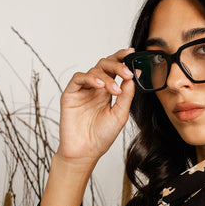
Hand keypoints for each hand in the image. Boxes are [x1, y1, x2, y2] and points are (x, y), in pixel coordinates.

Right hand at [57, 48, 135, 165]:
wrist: (85, 151)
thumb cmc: (102, 136)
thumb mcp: (120, 115)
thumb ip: (126, 96)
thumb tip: (132, 77)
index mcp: (108, 91)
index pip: (115, 69)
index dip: (123, 59)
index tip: (133, 53)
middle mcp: (95, 88)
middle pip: (105, 65)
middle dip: (117, 65)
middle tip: (127, 72)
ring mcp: (83, 90)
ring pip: (94, 70)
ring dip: (107, 77)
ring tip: (115, 90)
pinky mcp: (71, 94)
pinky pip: (79, 78)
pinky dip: (90, 78)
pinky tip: (99, 85)